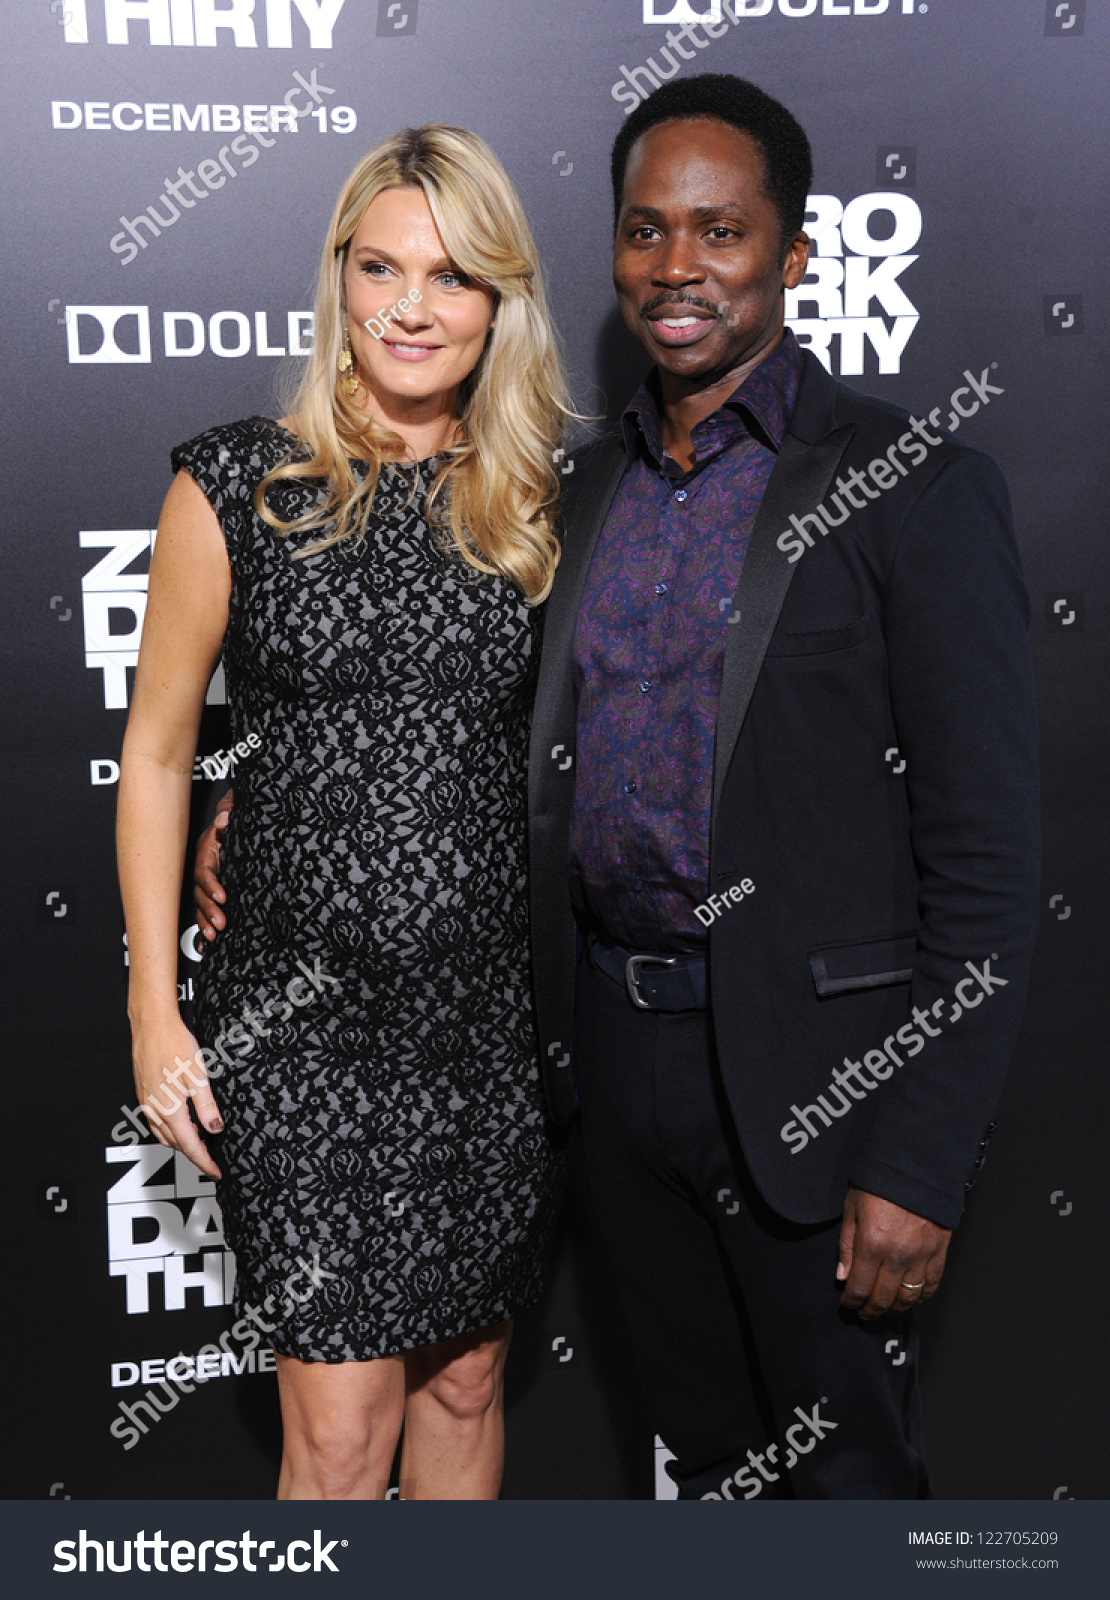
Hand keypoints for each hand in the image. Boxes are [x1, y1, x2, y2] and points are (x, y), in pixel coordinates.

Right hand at [131, 1016, 222, 1179]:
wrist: (151, 1025)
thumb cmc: (174, 1044)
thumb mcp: (199, 1076)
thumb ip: (207, 1106)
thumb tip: (215, 1128)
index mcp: (170, 1110)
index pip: (190, 1146)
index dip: (204, 1162)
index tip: (216, 1172)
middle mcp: (154, 1111)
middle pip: (175, 1144)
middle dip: (194, 1153)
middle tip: (212, 1155)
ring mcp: (146, 1103)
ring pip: (164, 1135)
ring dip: (181, 1142)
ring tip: (201, 1140)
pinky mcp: (143, 1094)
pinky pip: (156, 1122)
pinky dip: (170, 1129)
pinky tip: (181, 1121)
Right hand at [194, 788, 232, 941]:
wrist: (233, 817)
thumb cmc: (232, 816)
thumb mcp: (231, 810)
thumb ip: (228, 812)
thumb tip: (225, 818)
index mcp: (207, 850)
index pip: (204, 871)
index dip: (211, 885)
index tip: (222, 897)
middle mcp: (205, 867)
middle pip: (200, 893)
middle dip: (208, 910)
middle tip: (220, 924)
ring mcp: (207, 880)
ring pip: (200, 904)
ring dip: (204, 922)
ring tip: (212, 936)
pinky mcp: (212, 891)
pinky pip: (204, 910)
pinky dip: (203, 928)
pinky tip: (205, 946)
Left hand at [836, 1184, 950, 1318]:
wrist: (914, 1165)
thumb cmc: (878, 1183)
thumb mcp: (852, 1209)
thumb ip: (846, 1246)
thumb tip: (843, 1277)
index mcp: (872, 1244)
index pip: (860, 1288)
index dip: (851, 1301)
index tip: (847, 1303)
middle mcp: (898, 1255)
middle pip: (884, 1298)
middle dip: (870, 1311)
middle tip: (863, 1313)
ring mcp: (922, 1254)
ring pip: (909, 1298)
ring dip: (894, 1308)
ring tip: (884, 1308)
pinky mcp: (940, 1250)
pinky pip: (931, 1284)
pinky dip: (921, 1296)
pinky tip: (911, 1298)